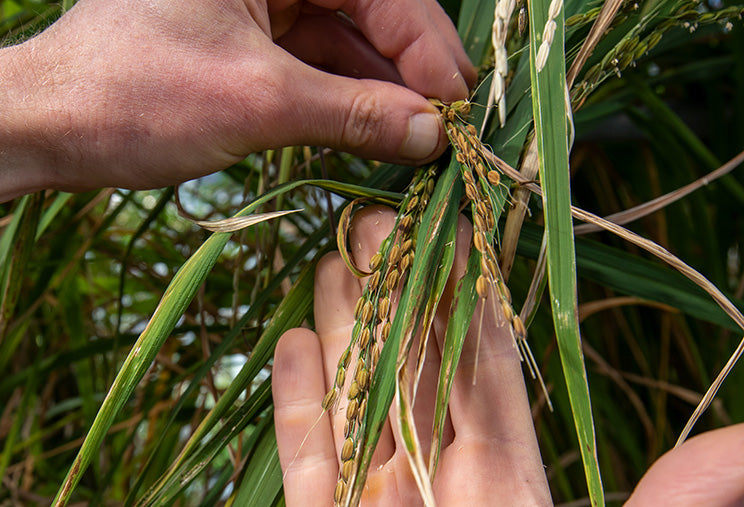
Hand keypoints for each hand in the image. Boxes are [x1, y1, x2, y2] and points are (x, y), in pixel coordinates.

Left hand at [0, 0, 475, 205]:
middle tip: (445, 128)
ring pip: (344, 42)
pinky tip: (376, 133)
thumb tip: (433, 134)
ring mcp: (258, 6)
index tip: (455, 108)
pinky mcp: (248, 45)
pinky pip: (315, 67)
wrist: (50, 127)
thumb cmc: (134, 96)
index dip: (425, 46)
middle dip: (408, 71)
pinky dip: (345, 102)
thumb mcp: (256, 102)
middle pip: (367, 12)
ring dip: (381, 93)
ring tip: (418, 140)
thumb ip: (352, 114)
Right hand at [273, 205, 743, 505]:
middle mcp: (437, 481)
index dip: (462, 296)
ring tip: (330, 260)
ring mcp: (373, 505)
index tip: (451, 231)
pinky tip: (292, 345)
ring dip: (342, 329)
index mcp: (504, 483)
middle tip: (375, 217)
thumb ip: (670, 504)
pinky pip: (307, 462)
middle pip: (409, 365)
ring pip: (354, 398)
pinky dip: (298, 406)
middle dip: (390, 291)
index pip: (479, 366)